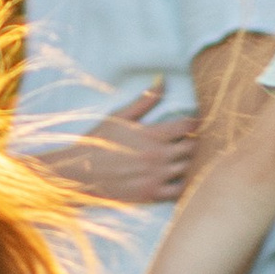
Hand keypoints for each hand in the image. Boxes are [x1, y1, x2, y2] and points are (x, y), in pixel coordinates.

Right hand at [60, 80, 198, 205]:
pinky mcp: (150, 194)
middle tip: (190, 140)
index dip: (194, 122)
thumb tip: (162, 79)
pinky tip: (179, 178)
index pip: (188, 126)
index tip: (192, 123)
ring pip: (189, 168)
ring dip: (190, 162)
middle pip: (192, 147)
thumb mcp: (119, 116)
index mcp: (152, 134)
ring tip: (184, 158)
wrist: (80, 172)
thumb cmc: (99, 141)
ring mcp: (155, 176)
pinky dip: (184, 184)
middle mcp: (157, 156)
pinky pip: (179, 191)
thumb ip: (145, 100)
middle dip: (194, 141)